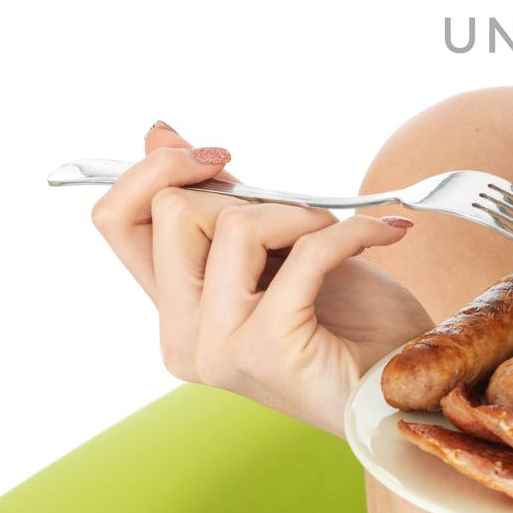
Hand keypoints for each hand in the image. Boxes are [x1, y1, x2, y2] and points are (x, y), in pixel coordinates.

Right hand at [89, 120, 434, 436]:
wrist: (398, 383)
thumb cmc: (347, 320)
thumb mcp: (276, 245)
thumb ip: (219, 201)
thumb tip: (158, 129)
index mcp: (174, 308)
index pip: (114, 221)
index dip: (155, 170)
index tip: (218, 158)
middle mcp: (180, 335)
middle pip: (175, 211)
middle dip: (250, 195)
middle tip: (304, 218)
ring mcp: (216, 348)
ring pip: (234, 226)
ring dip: (303, 213)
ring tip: (340, 232)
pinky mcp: (265, 350)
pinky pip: (306, 253)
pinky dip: (353, 231)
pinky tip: (383, 235)